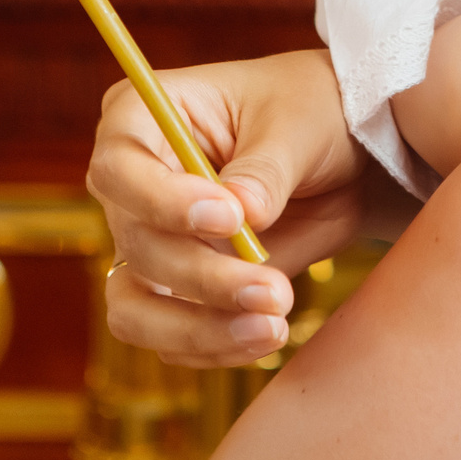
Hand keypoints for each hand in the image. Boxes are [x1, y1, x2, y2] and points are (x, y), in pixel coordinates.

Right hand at [87, 49, 388, 367]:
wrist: (342, 158)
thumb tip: (245, 214)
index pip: (118, 169)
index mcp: (138, 118)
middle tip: (272, 289)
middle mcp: (131, 186)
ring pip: (135, 307)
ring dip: (198, 327)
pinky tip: (266, 334)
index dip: (163, 201)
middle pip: (134, 245)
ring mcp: (148, 242)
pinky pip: (170, 337)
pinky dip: (215, 345)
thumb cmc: (308, 114)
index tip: (230, 218)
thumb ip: (266, 170)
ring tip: (272, 325)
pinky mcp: (176, 289)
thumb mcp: (297, 125)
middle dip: (201, 277)